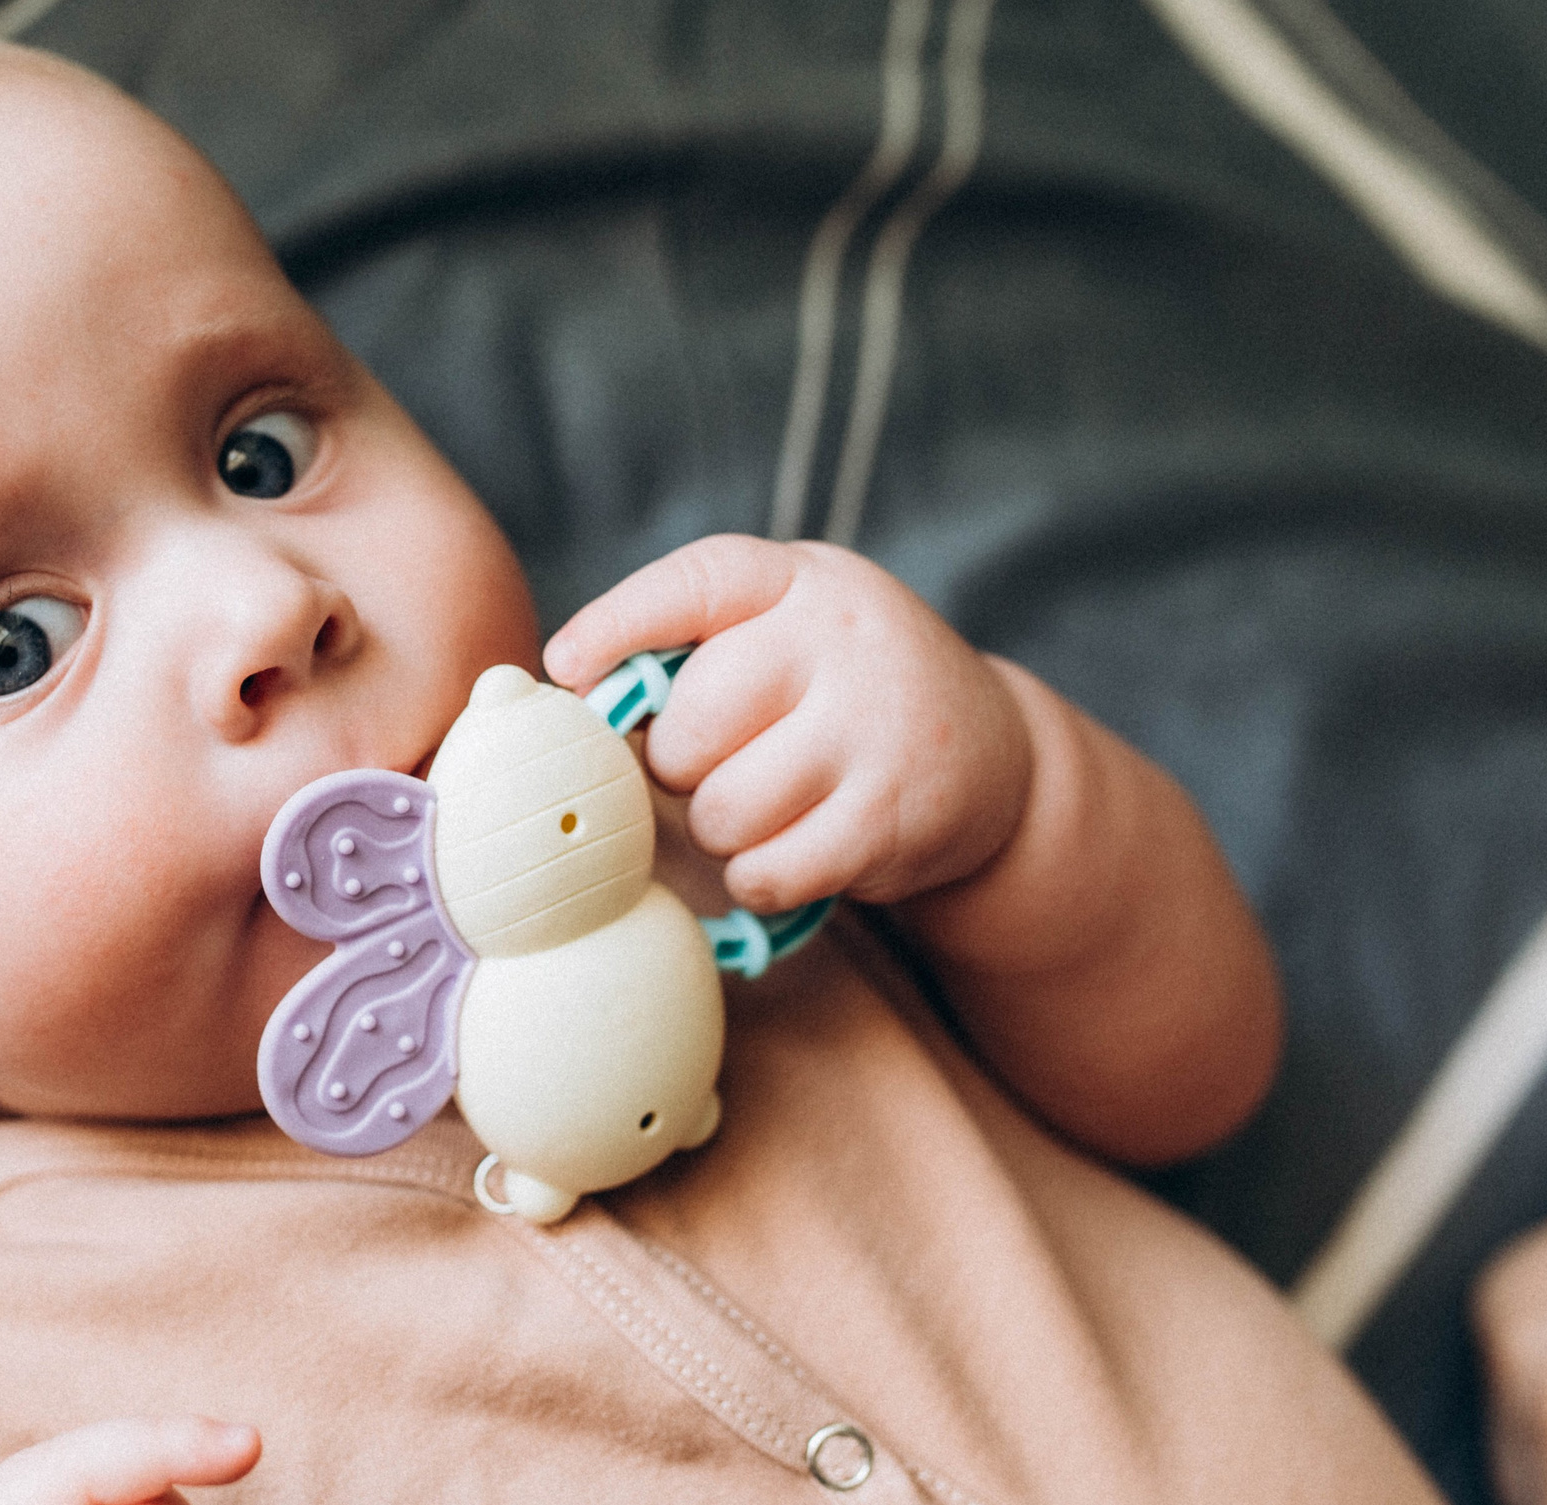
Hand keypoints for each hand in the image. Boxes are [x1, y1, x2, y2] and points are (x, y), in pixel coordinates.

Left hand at [544, 535, 1029, 912]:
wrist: (989, 753)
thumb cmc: (837, 693)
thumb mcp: (782, 631)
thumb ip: (690, 648)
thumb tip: (558, 693)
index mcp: (797, 582)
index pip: (692, 585)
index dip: (617, 626)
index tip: (565, 667)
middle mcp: (840, 641)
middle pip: (685, 732)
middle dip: (679, 769)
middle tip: (722, 765)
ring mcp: (872, 728)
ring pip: (720, 813)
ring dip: (722, 830)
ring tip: (769, 805)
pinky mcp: (890, 816)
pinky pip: (767, 871)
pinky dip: (760, 879)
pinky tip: (795, 849)